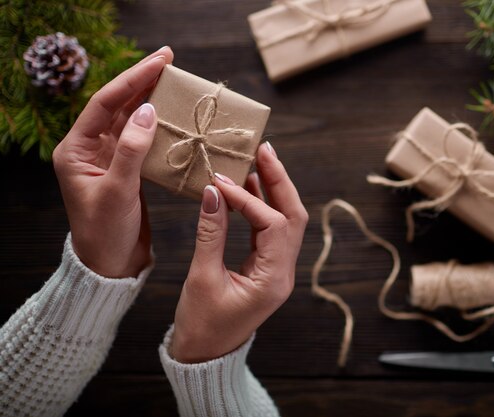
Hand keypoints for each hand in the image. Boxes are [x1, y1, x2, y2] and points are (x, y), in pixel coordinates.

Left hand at [53, 47, 173, 277]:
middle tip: (169, 59)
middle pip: (118, 105)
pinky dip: (159, 125)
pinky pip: (143, 139)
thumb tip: (147, 111)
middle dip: (143, 81)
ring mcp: (110, 157)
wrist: (110, 265)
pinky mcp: (127, 169)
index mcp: (76, 149)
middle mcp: (91, 148)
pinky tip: (173, 114)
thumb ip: (131, 150)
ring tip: (173, 80)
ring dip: (152, 99)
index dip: (132, 80)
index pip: (104, 104)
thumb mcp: (118, 192)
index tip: (158, 62)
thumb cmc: (105, 233)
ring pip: (132, 119)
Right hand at [170, 142, 308, 361]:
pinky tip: (247, 187)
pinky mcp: (267, 267)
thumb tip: (212, 192)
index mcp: (274, 280)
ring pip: (285, 220)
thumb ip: (210, 233)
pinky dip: (261, 206)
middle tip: (263, 150)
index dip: (248, 199)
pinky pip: (271, 230)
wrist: (205, 355)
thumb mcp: (202, 278)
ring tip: (256, 160)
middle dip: (279, 181)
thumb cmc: (202, 326)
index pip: (272, 224)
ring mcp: (278, 269)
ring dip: (273, 189)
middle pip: (293, 216)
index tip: (220, 181)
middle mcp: (284, 272)